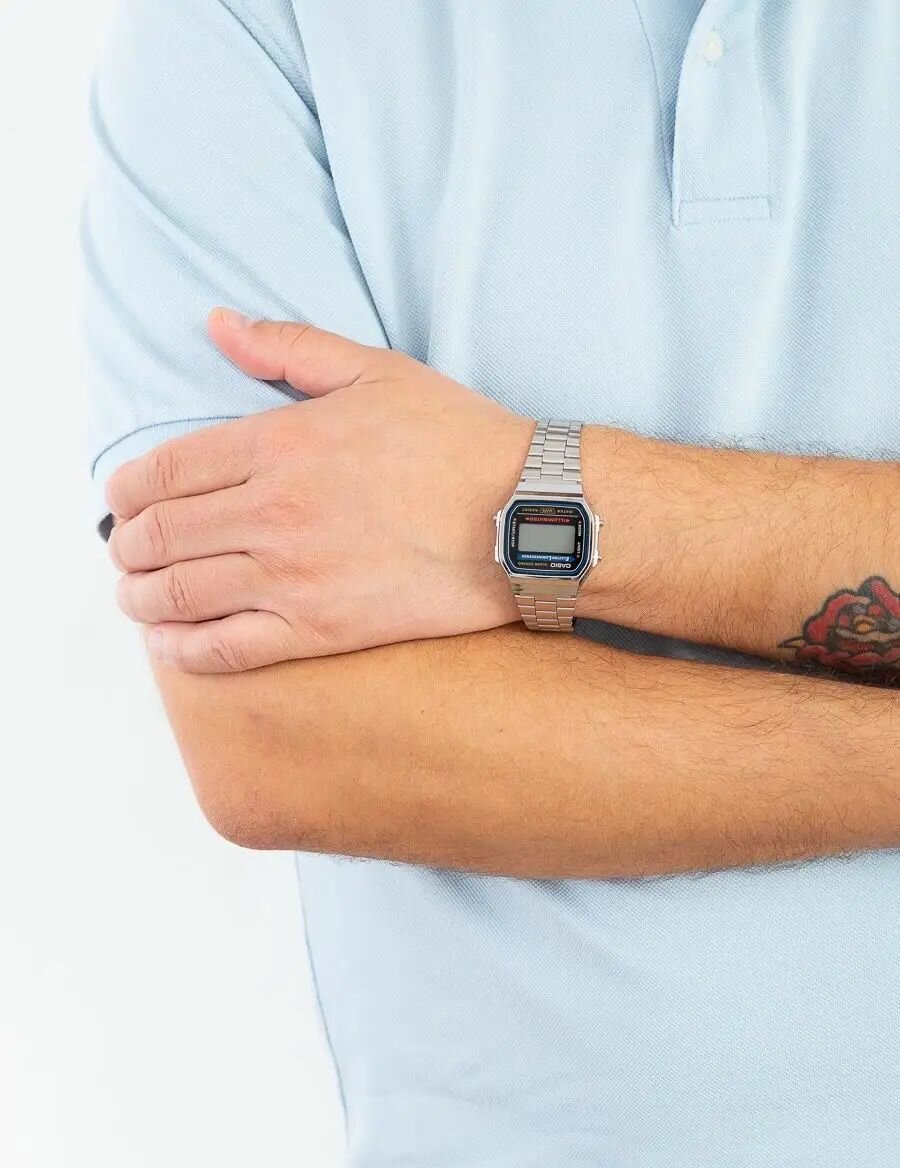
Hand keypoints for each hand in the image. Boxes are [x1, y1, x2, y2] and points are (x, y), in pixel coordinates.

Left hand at [107, 310, 532, 671]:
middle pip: (158, 536)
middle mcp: (272, 512)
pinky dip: (181, 649)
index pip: (163, 471)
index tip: (122, 502)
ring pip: (178, 594)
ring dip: (139, 597)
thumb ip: (287, 347)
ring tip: (136, 595)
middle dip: (126, 546)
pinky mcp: (319, 631)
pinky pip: (225, 650)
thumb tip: (217, 323)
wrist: (523, 517)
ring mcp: (292, 577)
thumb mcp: (375, 371)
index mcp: (278, 444)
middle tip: (126, 551)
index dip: (125, 491)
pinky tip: (166, 642)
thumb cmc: (457, 440)